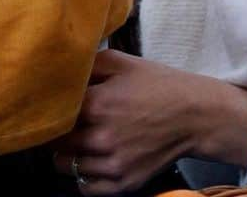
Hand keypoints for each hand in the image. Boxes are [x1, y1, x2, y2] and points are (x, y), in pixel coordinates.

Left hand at [54, 49, 246, 193]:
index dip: (51, 108)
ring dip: (67, 154)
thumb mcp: (123, 62)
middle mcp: (100, 137)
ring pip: (65, 166)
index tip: (51, 104)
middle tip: (65, 122)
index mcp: (98, 103)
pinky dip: (82, 176)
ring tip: (79, 140)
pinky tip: (91, 160)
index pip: (53, 112)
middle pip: (55, 141)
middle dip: (57, 130)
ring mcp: (111, 164)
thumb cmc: (158, 84)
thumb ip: (90, 64)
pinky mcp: (121, 184)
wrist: (195, 116)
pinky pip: (85, 187)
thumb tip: (61, 69)